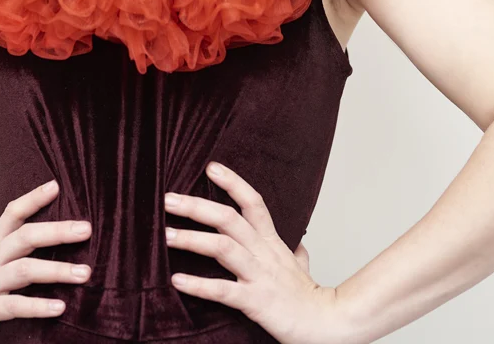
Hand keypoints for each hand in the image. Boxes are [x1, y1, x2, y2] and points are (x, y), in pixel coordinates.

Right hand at [0, 180, 91, 343]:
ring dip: (57, 270)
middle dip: (57, 231)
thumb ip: (13, 251)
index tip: (56, 186)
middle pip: (25, 236)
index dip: (33, 198)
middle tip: (86, 229)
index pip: (12, 213)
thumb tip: (49, 239)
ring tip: (84, 273)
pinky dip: (38, 305)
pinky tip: (59, 307)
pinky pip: (14, 306)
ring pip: (24, 270)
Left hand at [164, 162, 345, 343]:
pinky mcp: (255, 301)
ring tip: (166, 236)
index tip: (210, 167)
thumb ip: (297, 252)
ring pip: (222, 248)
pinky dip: (199, 285)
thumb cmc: (310, 297)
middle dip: (196, 206)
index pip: (253, 201)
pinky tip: (177, 280)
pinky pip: (223, 290)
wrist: (327, 325)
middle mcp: (263, 252)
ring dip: (191, 240)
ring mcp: (259, 275)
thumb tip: (298, 244)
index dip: (232, 182)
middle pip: (228, 218)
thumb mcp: (303, 267)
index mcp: (271, 241)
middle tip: (168, 199)